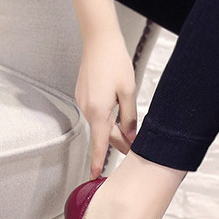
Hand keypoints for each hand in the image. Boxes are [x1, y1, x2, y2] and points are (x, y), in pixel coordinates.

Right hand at [75, 32, 137, 178]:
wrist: (99, 42)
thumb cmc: (115, 63)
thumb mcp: (128, 91)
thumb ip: (129, 117)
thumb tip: (130, 136)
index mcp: (99, 111)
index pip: (100, 143)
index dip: (98, 161)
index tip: (95, 176)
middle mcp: (87, 108)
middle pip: (104, 134)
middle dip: (119, 142)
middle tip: (135, 147)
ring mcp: (83, 102)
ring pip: (101, 123)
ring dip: (114, 128)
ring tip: (130, 127)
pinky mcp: (83, 95)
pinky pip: (96, 113)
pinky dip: (107, 117)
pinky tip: (118, 110)